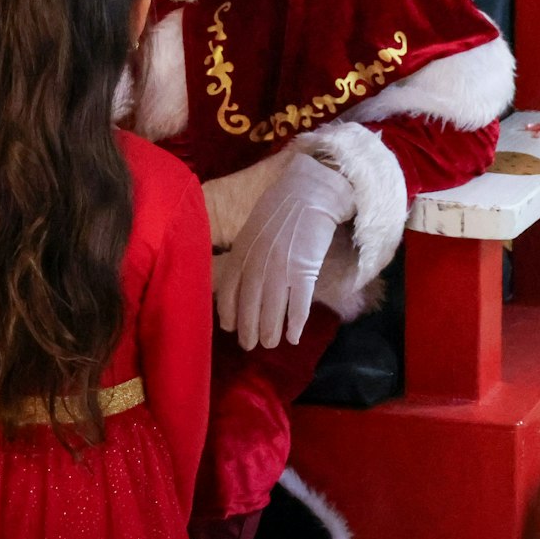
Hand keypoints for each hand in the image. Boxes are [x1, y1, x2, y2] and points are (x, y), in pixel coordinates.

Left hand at [212, 153, 353, 350]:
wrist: (310, 193)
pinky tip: (293, 337)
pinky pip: (298, 306)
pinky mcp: (305, 271)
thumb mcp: (252, 229)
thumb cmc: (281, 209)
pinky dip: (295, 324)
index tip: (230, 328)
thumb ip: (244, 254)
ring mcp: (281, 269)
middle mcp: (257, 264)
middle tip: (251, 345)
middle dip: (248, 330)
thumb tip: (238, 280)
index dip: (229, 314)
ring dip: (270, 332)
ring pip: (272, 310)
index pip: (229, 291)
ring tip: (271, 344)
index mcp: (241, 252)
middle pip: (249, 306)